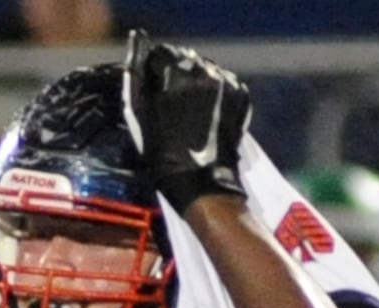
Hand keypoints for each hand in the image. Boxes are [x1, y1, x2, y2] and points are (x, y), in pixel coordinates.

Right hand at [122, 28, 251, 213]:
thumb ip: (138, 82)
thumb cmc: (166, 159)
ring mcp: (226, 83)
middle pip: (185, 59)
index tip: (150, 87)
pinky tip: (206, 114)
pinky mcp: (240, 95)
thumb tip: (137, 50)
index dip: (152, 69)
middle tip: (169, 101)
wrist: (204, 186)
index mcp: (176, 75)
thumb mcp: (142, 120)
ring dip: (195, 82)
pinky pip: (222, 83)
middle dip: (175, 74)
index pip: (160, 53)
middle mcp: (204, 72)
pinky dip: (213, 93)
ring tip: (189, 109)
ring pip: (204, 70)